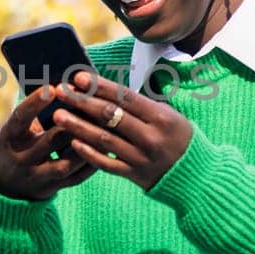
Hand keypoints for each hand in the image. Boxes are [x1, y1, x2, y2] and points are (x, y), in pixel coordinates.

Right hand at [0, 86, 98, 200]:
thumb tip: (62, 87)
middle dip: (72, 123)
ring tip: (102, 128)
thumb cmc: (15, 144)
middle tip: (92, 105)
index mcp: (8, 138)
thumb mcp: (14, 128)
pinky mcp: (50, 189)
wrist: (2, 184)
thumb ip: (32, 113)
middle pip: (49, 141)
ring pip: (65, 163)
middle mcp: (19, 159)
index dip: (35, 104)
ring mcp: (35, 177)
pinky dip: (91, 164)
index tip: (53, 88)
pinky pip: (75, 178)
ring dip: (86, 145)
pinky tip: (104, 150)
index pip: (20, 118)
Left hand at [48, 71, 192, 190]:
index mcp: (161, 117)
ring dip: (79, 126)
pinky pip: (107, 164)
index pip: (125, 97)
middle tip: (60, 92)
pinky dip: (90, 153)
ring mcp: (142, 158)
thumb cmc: (179, 138)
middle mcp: (151, 136)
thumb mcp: (170, 115)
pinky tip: (73, 143)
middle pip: (110, 115)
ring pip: (104, 139)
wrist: (197, 176)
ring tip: (58, 116)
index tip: (78, 77)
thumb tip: (107, 89)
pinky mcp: (135, 175)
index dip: (100, 86)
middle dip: (82, 101)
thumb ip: (142, 105)